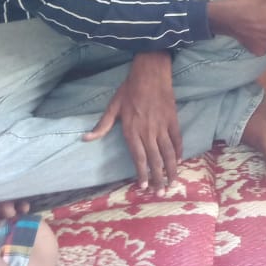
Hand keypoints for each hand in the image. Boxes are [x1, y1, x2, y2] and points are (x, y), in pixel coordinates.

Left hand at [83, 51, 180, 195]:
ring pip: (169, 153)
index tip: (143, 187)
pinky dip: (179, 152)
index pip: (138, 158)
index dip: (142, 175)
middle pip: (155, 160)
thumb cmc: (129, 89)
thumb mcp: (113, 106)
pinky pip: (177, 140)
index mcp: (132, 131)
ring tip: (172, 183)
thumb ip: (102, 125)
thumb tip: (86, 139)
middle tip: (160, 193)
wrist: (151, 73)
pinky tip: (179, 161)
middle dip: (158, 179)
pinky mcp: (173, 120)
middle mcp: (148, 132)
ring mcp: (162, 127)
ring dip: (171, 170)